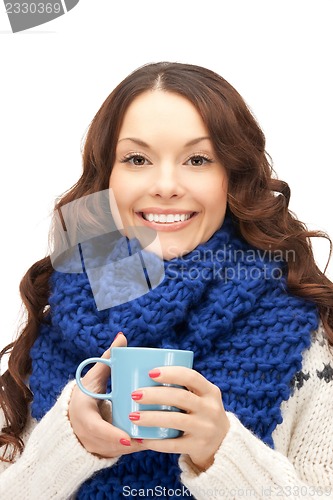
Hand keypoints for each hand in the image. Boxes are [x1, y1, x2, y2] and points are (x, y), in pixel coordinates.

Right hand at [68, 333, 141, 457]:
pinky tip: (152, 444)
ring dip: (135, 448)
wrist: (72, 418)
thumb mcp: (93, 377)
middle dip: (131, 444)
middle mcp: (87, 436)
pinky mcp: (104, 453)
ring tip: (156, 439)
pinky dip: (135, 449)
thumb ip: (107, 359)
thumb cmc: (86, 394)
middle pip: (111, 444)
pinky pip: (120, 454)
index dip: (111, 435)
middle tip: (150, 438)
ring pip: (118, 452)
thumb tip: (122, 337)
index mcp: (83, 416)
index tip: (128, 437)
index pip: (96, 429)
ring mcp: (95, 447)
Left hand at [130, 367, 229, 470]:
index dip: (171, 373)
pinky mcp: (198, 446)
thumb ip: (183, 387)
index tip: (150, 372)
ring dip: (151, 417)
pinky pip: (173, 444)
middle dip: (155, 395)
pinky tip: (141, 438)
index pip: (191, 377)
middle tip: (135, 394)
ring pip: (175, 420)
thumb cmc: (201, 413)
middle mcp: (210, 408)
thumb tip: (146, 373)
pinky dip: (155, 441)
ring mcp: (205, 428)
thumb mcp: (202, 397)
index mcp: (210, 391)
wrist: (222, 445)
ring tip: (133, 416)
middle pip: (180, 397)